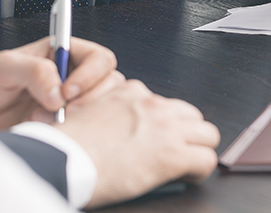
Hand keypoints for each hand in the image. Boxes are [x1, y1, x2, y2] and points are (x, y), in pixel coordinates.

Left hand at [0, 37, 119, 130]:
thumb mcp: (2, 66)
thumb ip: (35, 71)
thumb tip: (60, 92)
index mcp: (60, 53)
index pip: (98, 58)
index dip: (90, 74)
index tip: (67, 91)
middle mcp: (67, 76)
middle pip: (108, 84)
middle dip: (89, 98)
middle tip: (63, 109)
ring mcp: (64, 103)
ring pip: (97, 109)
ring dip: (76, 116)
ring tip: (43, 117)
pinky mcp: (57, 126)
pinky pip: (79, 130)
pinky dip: (65, 132)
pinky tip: (40, 129)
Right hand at [56, 79, 219, 207]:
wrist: (63, 160)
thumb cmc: (68, 145)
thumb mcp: (90, 114)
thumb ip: (112, 114)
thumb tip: (121, 130)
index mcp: (131, 92)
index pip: (164, 102)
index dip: (164, 123)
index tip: (157, 137)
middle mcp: (154, 105)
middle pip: (191, 115)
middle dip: (186, 133)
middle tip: (176, 150)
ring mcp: (167, 128)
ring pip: (207, 134)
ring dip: (198, 148)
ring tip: (185, 165)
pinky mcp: (173, 155)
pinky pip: (207, 159)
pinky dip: (200, 171)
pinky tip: (186, 177)